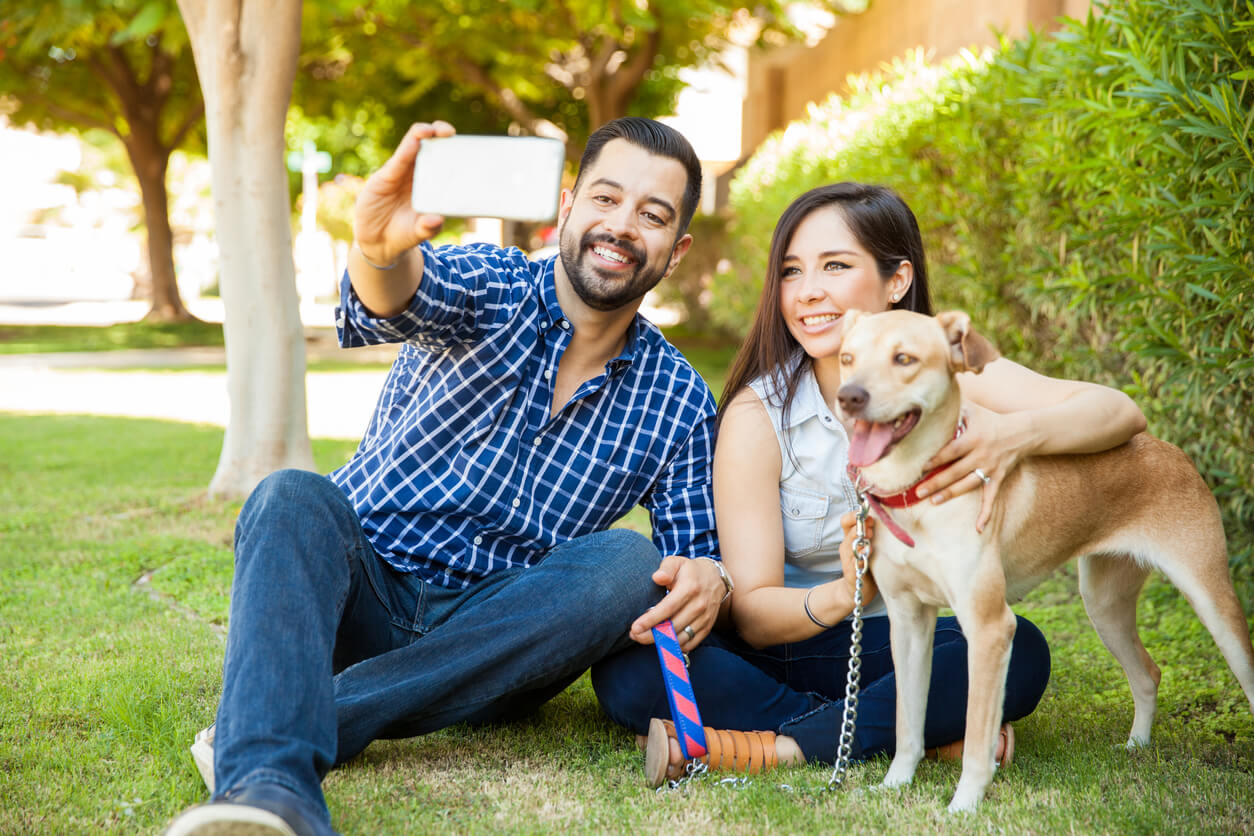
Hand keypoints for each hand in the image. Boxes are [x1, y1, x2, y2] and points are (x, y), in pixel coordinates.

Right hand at [353, 121, 454, 265]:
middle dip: (438, 133)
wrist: (378, 242)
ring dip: (421, 135)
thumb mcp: (419, 232)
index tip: (463, 144)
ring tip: (431, 130)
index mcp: (430, 183)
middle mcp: (416, 173)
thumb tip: (437, 219)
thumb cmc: (404, 233)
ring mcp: (400, 173)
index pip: (442, 158)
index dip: (451, 147)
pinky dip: (406, 150)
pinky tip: (413, 143)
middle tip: (448, 132)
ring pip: (411, 146)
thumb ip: (429, 227)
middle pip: (428, 145)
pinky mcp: (384, 177)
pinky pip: (397, 161)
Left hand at [629, 556, 724, 649]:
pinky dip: (675, 646)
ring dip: (662, 642)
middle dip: (651, 634)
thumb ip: (666, 568)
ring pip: (681, 638)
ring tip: (645, 638)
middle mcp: (699, 605)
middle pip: (673, 626)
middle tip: (634, 635)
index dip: (651, 620)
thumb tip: (657, 577)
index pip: (668, 608)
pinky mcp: (707, 628)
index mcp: (690, 588)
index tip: (635, 627)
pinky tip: (663, 642)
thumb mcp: (677, 562)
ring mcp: (704, 618)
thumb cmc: (689, 571)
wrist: (716, 579)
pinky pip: (690, 643)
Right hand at [838, 511, 876, 605]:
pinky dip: (860, 556)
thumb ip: (872, 534)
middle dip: (861, 524)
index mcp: (850, 539)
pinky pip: (853, 561)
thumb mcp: (869, 547)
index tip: (868, 515)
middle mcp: (846, 547)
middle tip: (872, 523)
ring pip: (850, 544)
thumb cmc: (867, 566)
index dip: (854, 515)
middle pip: (848, 529)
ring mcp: (848, 559)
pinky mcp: (851, 572)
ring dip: (860, 538)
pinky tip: (866, 552)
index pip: (846, 521)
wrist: (858, 592)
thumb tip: (886, 517)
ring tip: (871, 535)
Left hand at [914, 405, 1031, 531]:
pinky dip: (986, 514)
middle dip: (935, 482)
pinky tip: (978, 528)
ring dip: (950, 494)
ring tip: (933, 501)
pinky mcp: (998, 478)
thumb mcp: (972, 410)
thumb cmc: (991, 419)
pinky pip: (991, 498)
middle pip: (955, 471)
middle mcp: (981, 455)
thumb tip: (929, 398)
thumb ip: (952, 408)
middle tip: (917, 492)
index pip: (950, 451)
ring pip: (968, 485)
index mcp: (973, 438)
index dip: (935, 460)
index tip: (919, 468)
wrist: (1023, 431)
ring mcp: (991, 469)